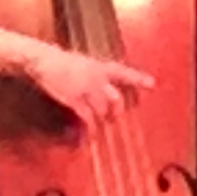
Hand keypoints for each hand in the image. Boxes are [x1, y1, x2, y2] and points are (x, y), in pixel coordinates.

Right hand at [27, 42, 147, 126]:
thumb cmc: (60, 61)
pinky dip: (90, 129)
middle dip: (117, 111)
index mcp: (100, 66)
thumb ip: (95, 74)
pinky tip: (89, 135)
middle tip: (115, 118)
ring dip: (101, 120)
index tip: (152, 83)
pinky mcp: (76, 100)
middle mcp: (98, 78)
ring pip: (103, 110)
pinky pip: (88, 119)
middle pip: (116, 99)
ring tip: (97, 127)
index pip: (123, 72)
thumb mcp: (82, 63)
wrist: (44, 60)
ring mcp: (87, 89)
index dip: (138, 78)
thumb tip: (103, 86)